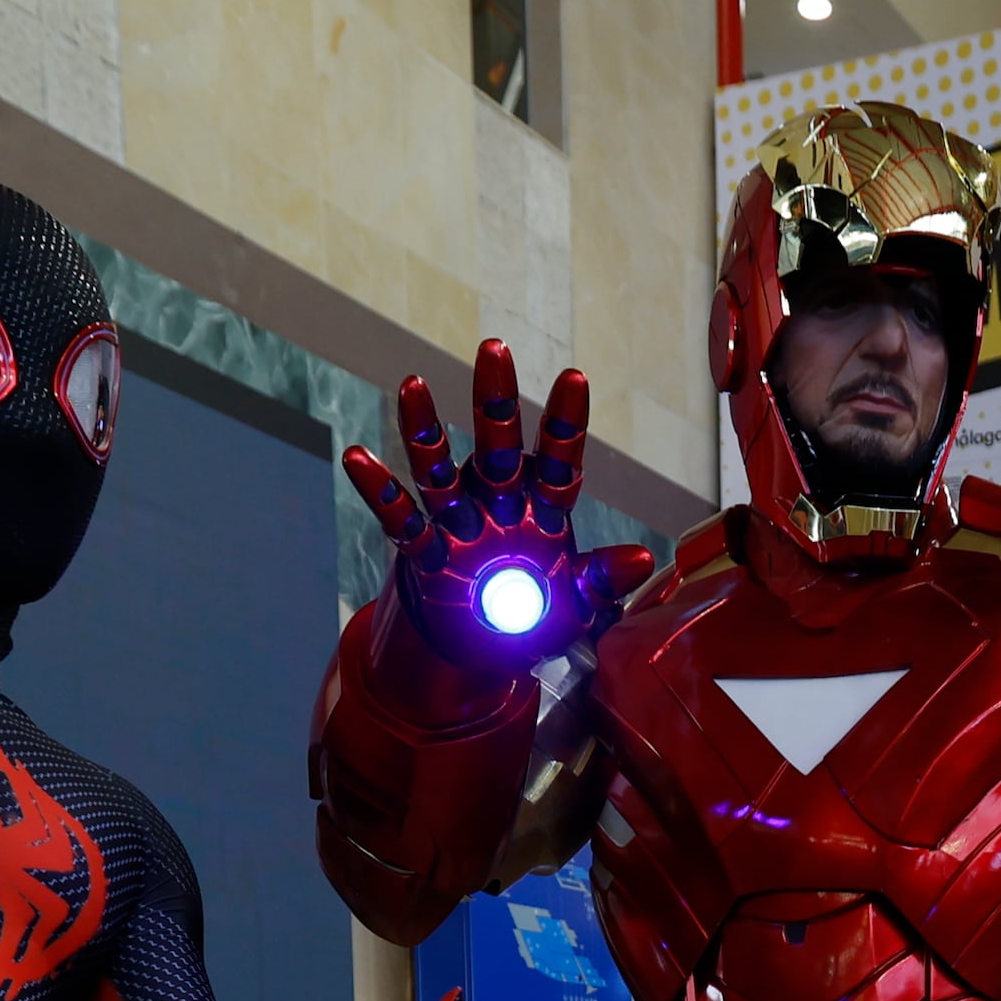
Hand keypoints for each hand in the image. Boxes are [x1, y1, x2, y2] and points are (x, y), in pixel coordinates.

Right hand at [342, 343, 655, 674]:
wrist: (494, 653)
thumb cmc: (543, 618)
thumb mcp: (580, 604)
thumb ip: (603, 580)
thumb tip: (644, 559)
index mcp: (546, 513)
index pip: (560, 462)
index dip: (565, 423)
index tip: (574, 377)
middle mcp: (501, 507)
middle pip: (499, 448)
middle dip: (496, 401)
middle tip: (494, 347)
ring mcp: (462, 526)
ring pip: (441, 472)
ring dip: (426, 431)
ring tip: (412, 385)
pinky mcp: (430, 556)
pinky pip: (402, 521)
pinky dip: (379, 492)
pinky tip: (356, 457)